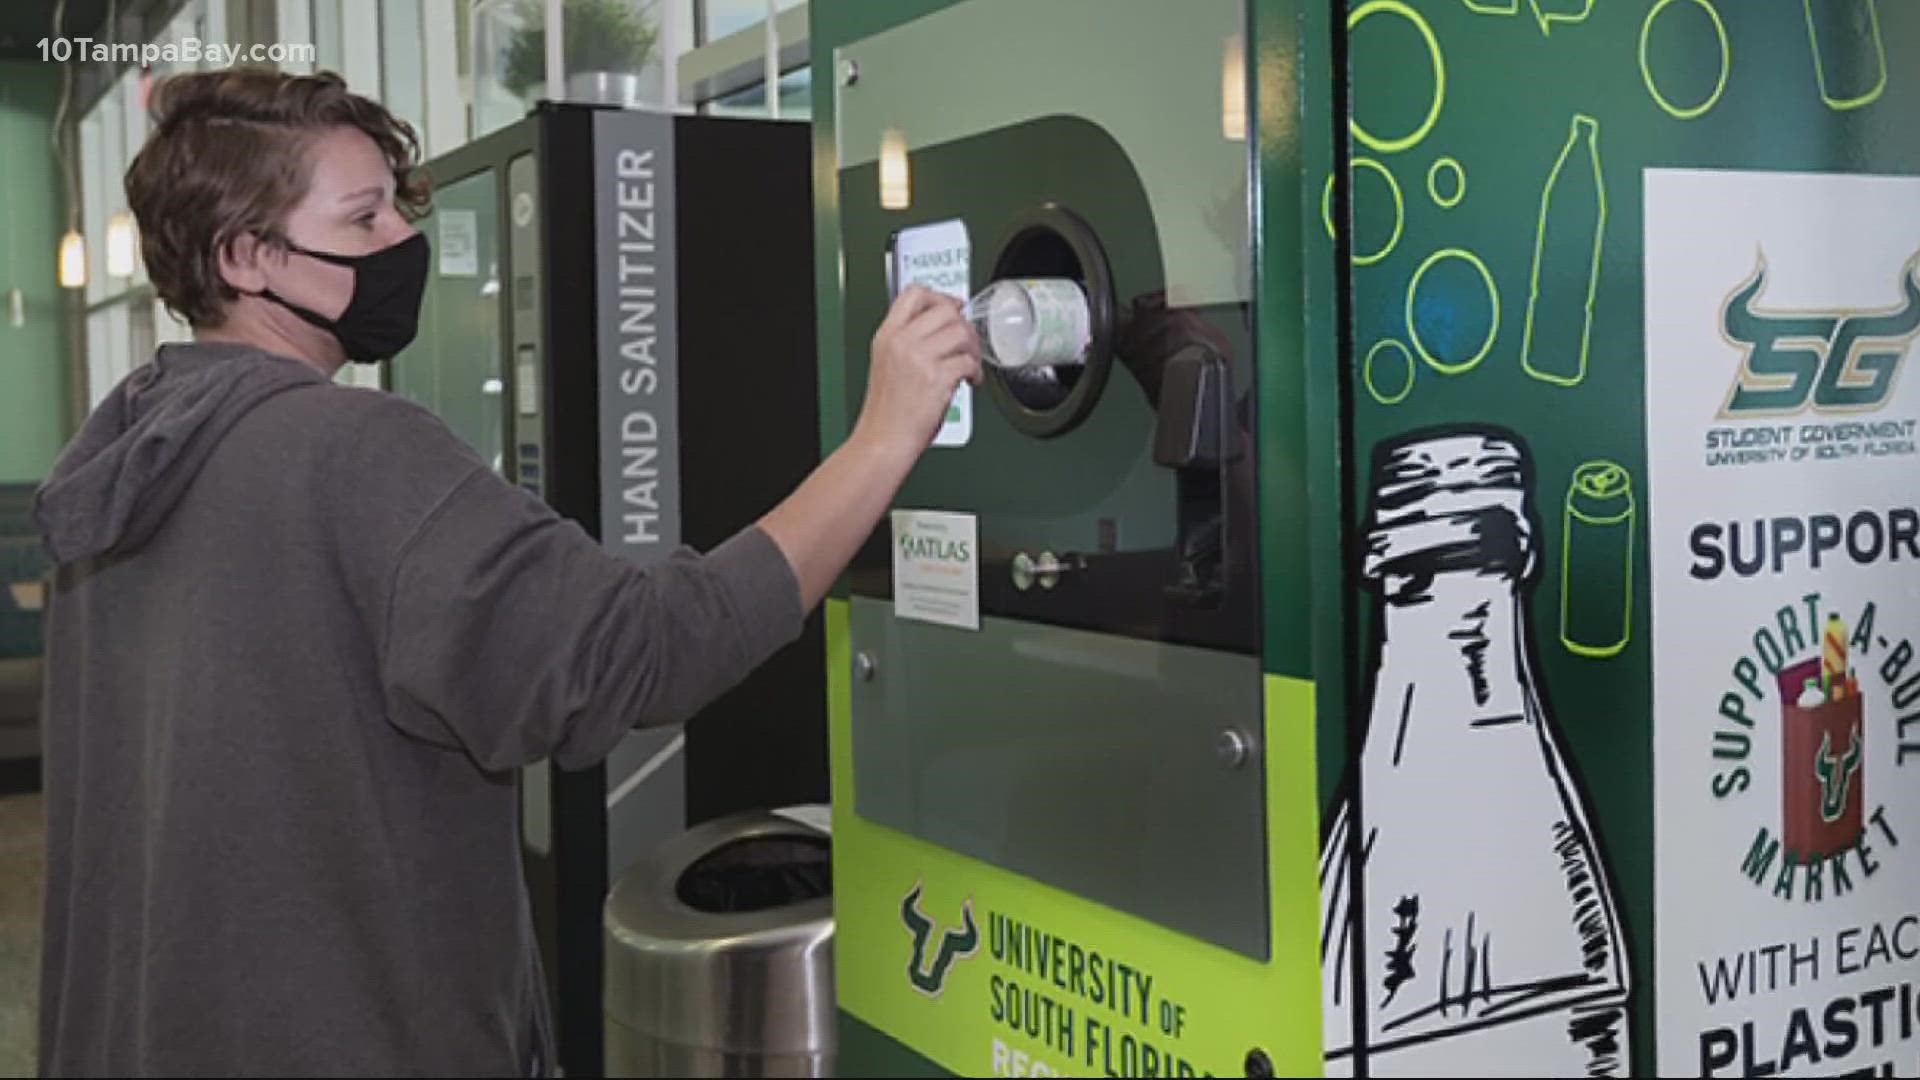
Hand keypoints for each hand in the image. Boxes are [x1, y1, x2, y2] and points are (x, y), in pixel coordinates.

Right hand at [852, 285, 981, 458]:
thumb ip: (908, 343)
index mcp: (887, 335)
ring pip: (961, 332)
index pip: (914, 294)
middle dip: (964, 325)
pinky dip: (976, 371)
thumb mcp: (887, 364)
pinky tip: (970, 381)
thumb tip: (942, 330)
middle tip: (968, 343)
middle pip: (945, 309)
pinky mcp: (936, 377)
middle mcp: (902, 341)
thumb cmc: (887, 412)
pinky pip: (968, 361)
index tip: (954, 308)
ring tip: (970, 365)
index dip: (940, 297)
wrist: (883, 440)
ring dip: (973, 348)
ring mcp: (919, 358)